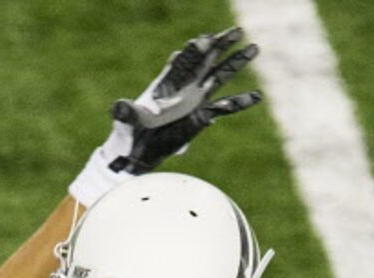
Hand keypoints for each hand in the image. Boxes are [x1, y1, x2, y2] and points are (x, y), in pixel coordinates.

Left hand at [70, 29, 260, 204]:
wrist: (138, 150)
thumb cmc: (131, 131)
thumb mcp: (126, 120)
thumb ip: (124, 111)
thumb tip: (117, 108)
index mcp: (168, 80)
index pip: (184, 60)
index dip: (194, 50)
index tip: (205, 39)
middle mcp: (185, 85)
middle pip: (207, 60)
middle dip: (221, 45)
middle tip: (237, 31)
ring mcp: (196, 98)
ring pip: (220, 76)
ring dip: (236, 63)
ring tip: (254, 48)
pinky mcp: (203, 116)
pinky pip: (225, 107)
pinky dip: (240, 102)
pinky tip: (256, 96)